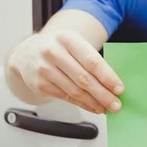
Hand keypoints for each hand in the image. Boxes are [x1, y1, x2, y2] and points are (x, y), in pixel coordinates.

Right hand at [7, 29, 123, 113]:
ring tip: (106, 108)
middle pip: (84, 78)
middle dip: (103, 94)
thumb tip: (113, 82)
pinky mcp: (39, 84)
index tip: (120, 88)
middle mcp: (53, 52)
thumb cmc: (59, 49)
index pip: (91, 60)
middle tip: (116, 104)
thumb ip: (90, 59)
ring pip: (74, 90)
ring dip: (93, 102)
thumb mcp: (73, 45)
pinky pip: (66, 97)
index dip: (107, 76)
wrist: (27, 53)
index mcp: (67, 38)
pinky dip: (82, 104)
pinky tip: (92, 107)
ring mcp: (44, 69)